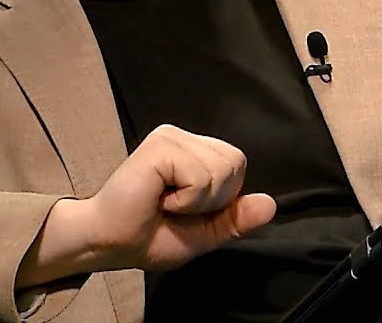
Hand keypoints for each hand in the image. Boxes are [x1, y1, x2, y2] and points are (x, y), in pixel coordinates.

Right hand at [85, 124, 276, 270]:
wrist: (110, 244)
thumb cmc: (149, 236)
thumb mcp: (205, 233)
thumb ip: (236, 219)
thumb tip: (271, 205)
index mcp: (195, 151)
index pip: (238, 165)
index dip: (222, 198)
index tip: (186, 209)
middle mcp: (184, 137)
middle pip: (235, 163)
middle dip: (213, 199)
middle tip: (175, 206)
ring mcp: (171, 137)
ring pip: (221, 170)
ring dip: (196, 201)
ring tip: (165, 202)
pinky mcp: (160, 146)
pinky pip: (200, 176)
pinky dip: (185, 200)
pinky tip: (158, 199)